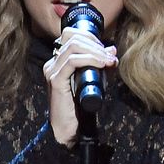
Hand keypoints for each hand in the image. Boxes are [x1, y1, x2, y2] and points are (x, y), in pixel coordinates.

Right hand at [42, 27, 117, 146]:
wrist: (70, 129)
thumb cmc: (81, 106)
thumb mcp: (95, 79)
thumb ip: (101, 64)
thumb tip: (111, 49)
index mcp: (58, 60)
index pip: (70, 34)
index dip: (89, 36)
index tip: (105, 49)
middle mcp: (52, 63)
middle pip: (72, 37)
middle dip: (95, 43)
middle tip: (109, 56)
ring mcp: (52, 70)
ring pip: (73, 46)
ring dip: (95, 51)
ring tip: (108, 61)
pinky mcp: (55, 80)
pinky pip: (72, 61)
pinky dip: (89, 59)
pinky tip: (101, 64)